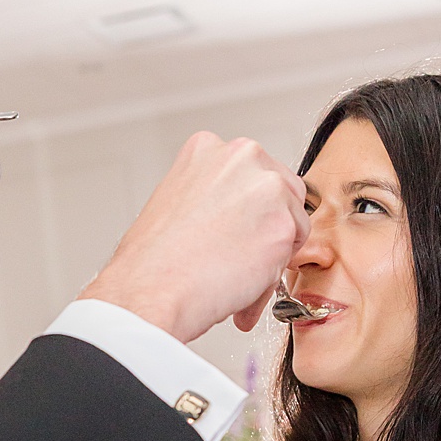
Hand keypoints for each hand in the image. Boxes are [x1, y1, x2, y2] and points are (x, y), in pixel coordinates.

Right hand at [80, 132, 305, 342]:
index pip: (250, 173)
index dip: (244, 209)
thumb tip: (237, 216)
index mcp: (208, 148)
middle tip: (237, 257)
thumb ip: (211, 197)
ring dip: (269, 253)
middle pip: (281, 192)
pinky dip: (269, 278)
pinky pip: (291, 255)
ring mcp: (267, 188)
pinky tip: (238, 288)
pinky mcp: (285, 225)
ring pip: (291, 223)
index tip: (231, 230)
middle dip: (266, 226)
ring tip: (231, 276)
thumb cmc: (151, 262)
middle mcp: (242, 157)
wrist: (148, 292)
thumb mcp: (173, 203)